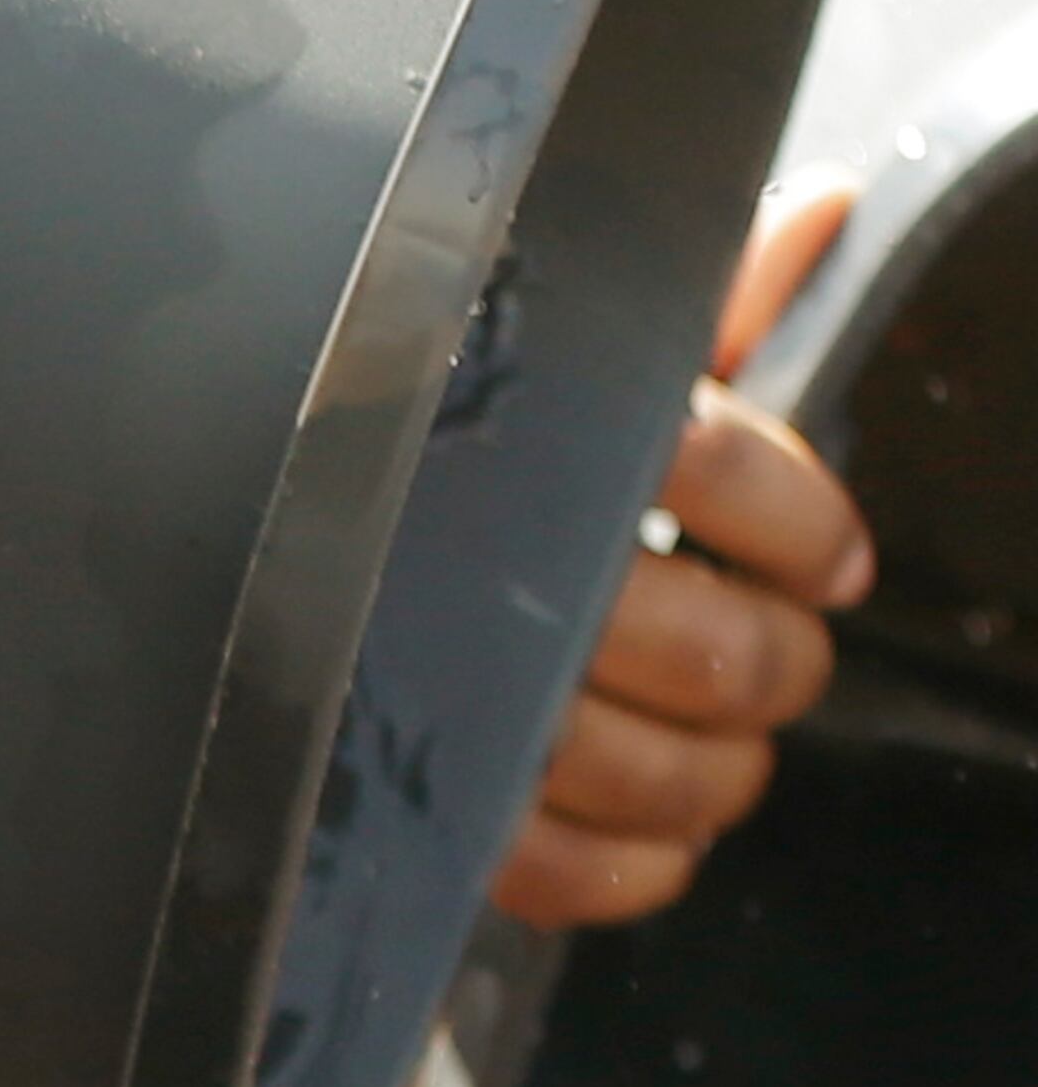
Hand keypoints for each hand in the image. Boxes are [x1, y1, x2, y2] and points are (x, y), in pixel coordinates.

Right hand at [491, 186, 872, 931]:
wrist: (251, 526)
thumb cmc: (430, 436)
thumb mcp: (561, 344)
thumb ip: (693, 303)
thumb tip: (820, 214)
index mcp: (533, 435)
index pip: (716, 472)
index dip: (803, 526)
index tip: (836, 565)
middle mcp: (492, 569)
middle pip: (708, 647)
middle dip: (775, 669)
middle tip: (785, 668)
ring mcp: (455, 701)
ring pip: (646, 770)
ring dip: (722, 777)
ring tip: (736, 761)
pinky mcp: (418, 807)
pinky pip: (555, 870)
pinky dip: (635, 872)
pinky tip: (670, 846)